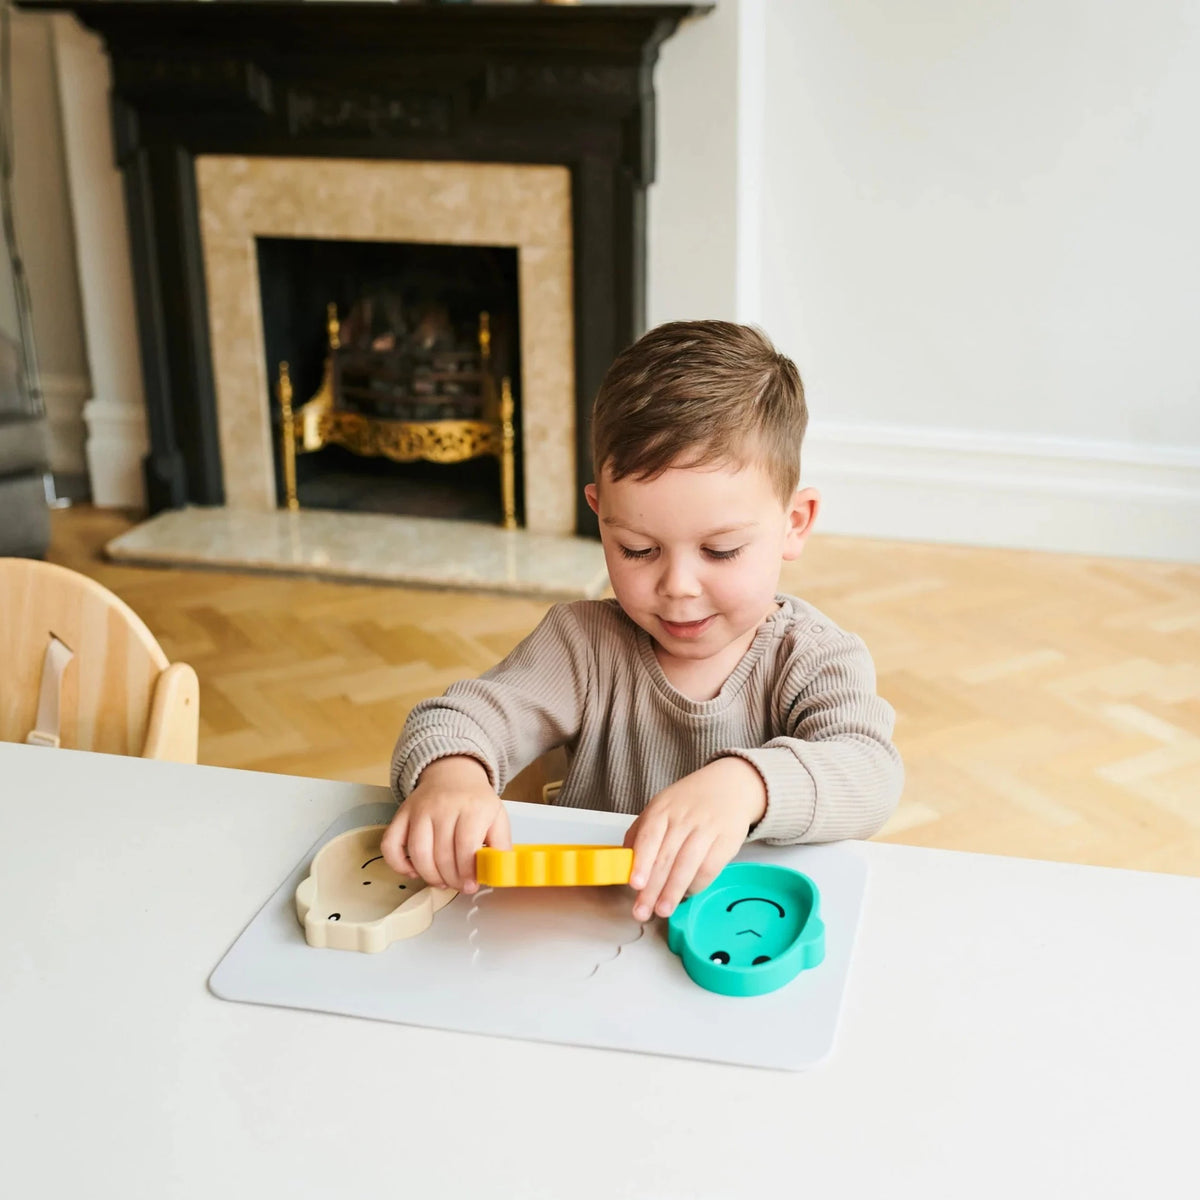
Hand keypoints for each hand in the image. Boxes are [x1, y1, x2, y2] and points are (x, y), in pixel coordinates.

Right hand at [381, 755, 510, 892]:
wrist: (453, 773)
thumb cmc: (475, 801)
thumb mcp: (498, 817)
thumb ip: (501, 844)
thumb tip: (498, 872)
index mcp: (471, 807)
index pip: (465, 846)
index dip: (467, 872)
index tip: (471, 885)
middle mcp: (443, 807)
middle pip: (441, 854)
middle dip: (451, 879)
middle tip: (459, 886)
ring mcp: (419, 810)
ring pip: (417, 853)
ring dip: (429, 876)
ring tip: (441, 882)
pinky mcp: (402, 814)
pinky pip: (391, 844)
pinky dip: (398, 864)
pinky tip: (413, 872)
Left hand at [624, 757, 766, 921]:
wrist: (729, 785)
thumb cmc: (688, 802)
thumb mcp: (661, 807)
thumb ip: (641, 833)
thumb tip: (624, 862)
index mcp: (662, 808)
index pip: (649, 836)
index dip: (642, 861)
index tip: (635, 884)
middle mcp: (684, 818)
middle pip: (666, 857)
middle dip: (652, 889)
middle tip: (642, 912)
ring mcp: (707, 829)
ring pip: (688, 865)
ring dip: (674, 892)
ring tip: (663, 911)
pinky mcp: (727, 840)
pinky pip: (710, 868)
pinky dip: (697, 885)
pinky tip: (686, 895)